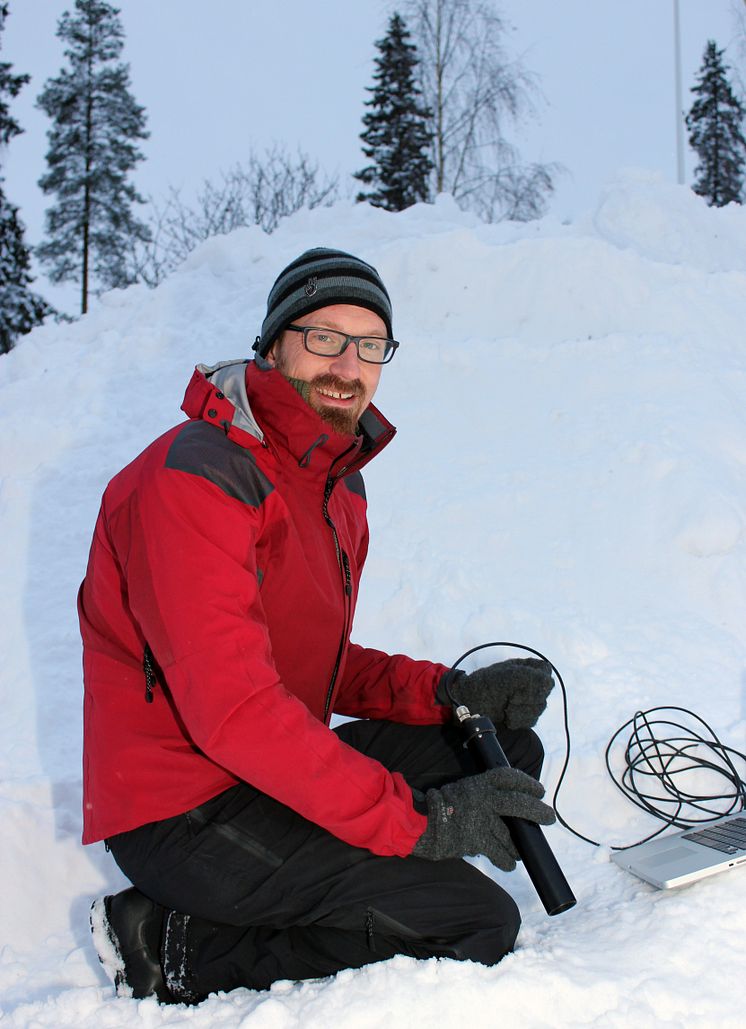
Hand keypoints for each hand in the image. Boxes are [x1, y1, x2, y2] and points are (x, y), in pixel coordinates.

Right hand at [411, 767, 555, 870]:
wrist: (422, 823)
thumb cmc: (442, 805)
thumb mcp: (464, 789)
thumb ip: (484, 794)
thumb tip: (507, 805)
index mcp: (479, 783)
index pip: (508, 777)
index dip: (527, 782)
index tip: (539, 790)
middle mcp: (483, 799)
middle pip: (518, 803)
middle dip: (537, 811)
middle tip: (549, 817)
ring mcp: (481, 820)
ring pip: (510, 834)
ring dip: (518, 845)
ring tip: (519, 850)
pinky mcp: (477, 840)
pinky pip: (499, 853)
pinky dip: (506, 860)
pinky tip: (509, 863)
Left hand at [446, 658, 554, 728]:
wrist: (469, 704)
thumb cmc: (485, 685)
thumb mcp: (508, 675)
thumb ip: (531, 676)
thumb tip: (548, 682)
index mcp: (526, 668)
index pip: (545, 671)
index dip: (538, 680)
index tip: (524, 685)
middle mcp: (528, 683)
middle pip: (544, 692)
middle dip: (527, 697)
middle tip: (510, 697)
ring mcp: (525, 699)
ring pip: (539, 707)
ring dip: (522, 710)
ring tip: (506, 707)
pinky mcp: (521, 715)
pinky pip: (531, 720)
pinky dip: (519, 719)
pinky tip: (506, 716)